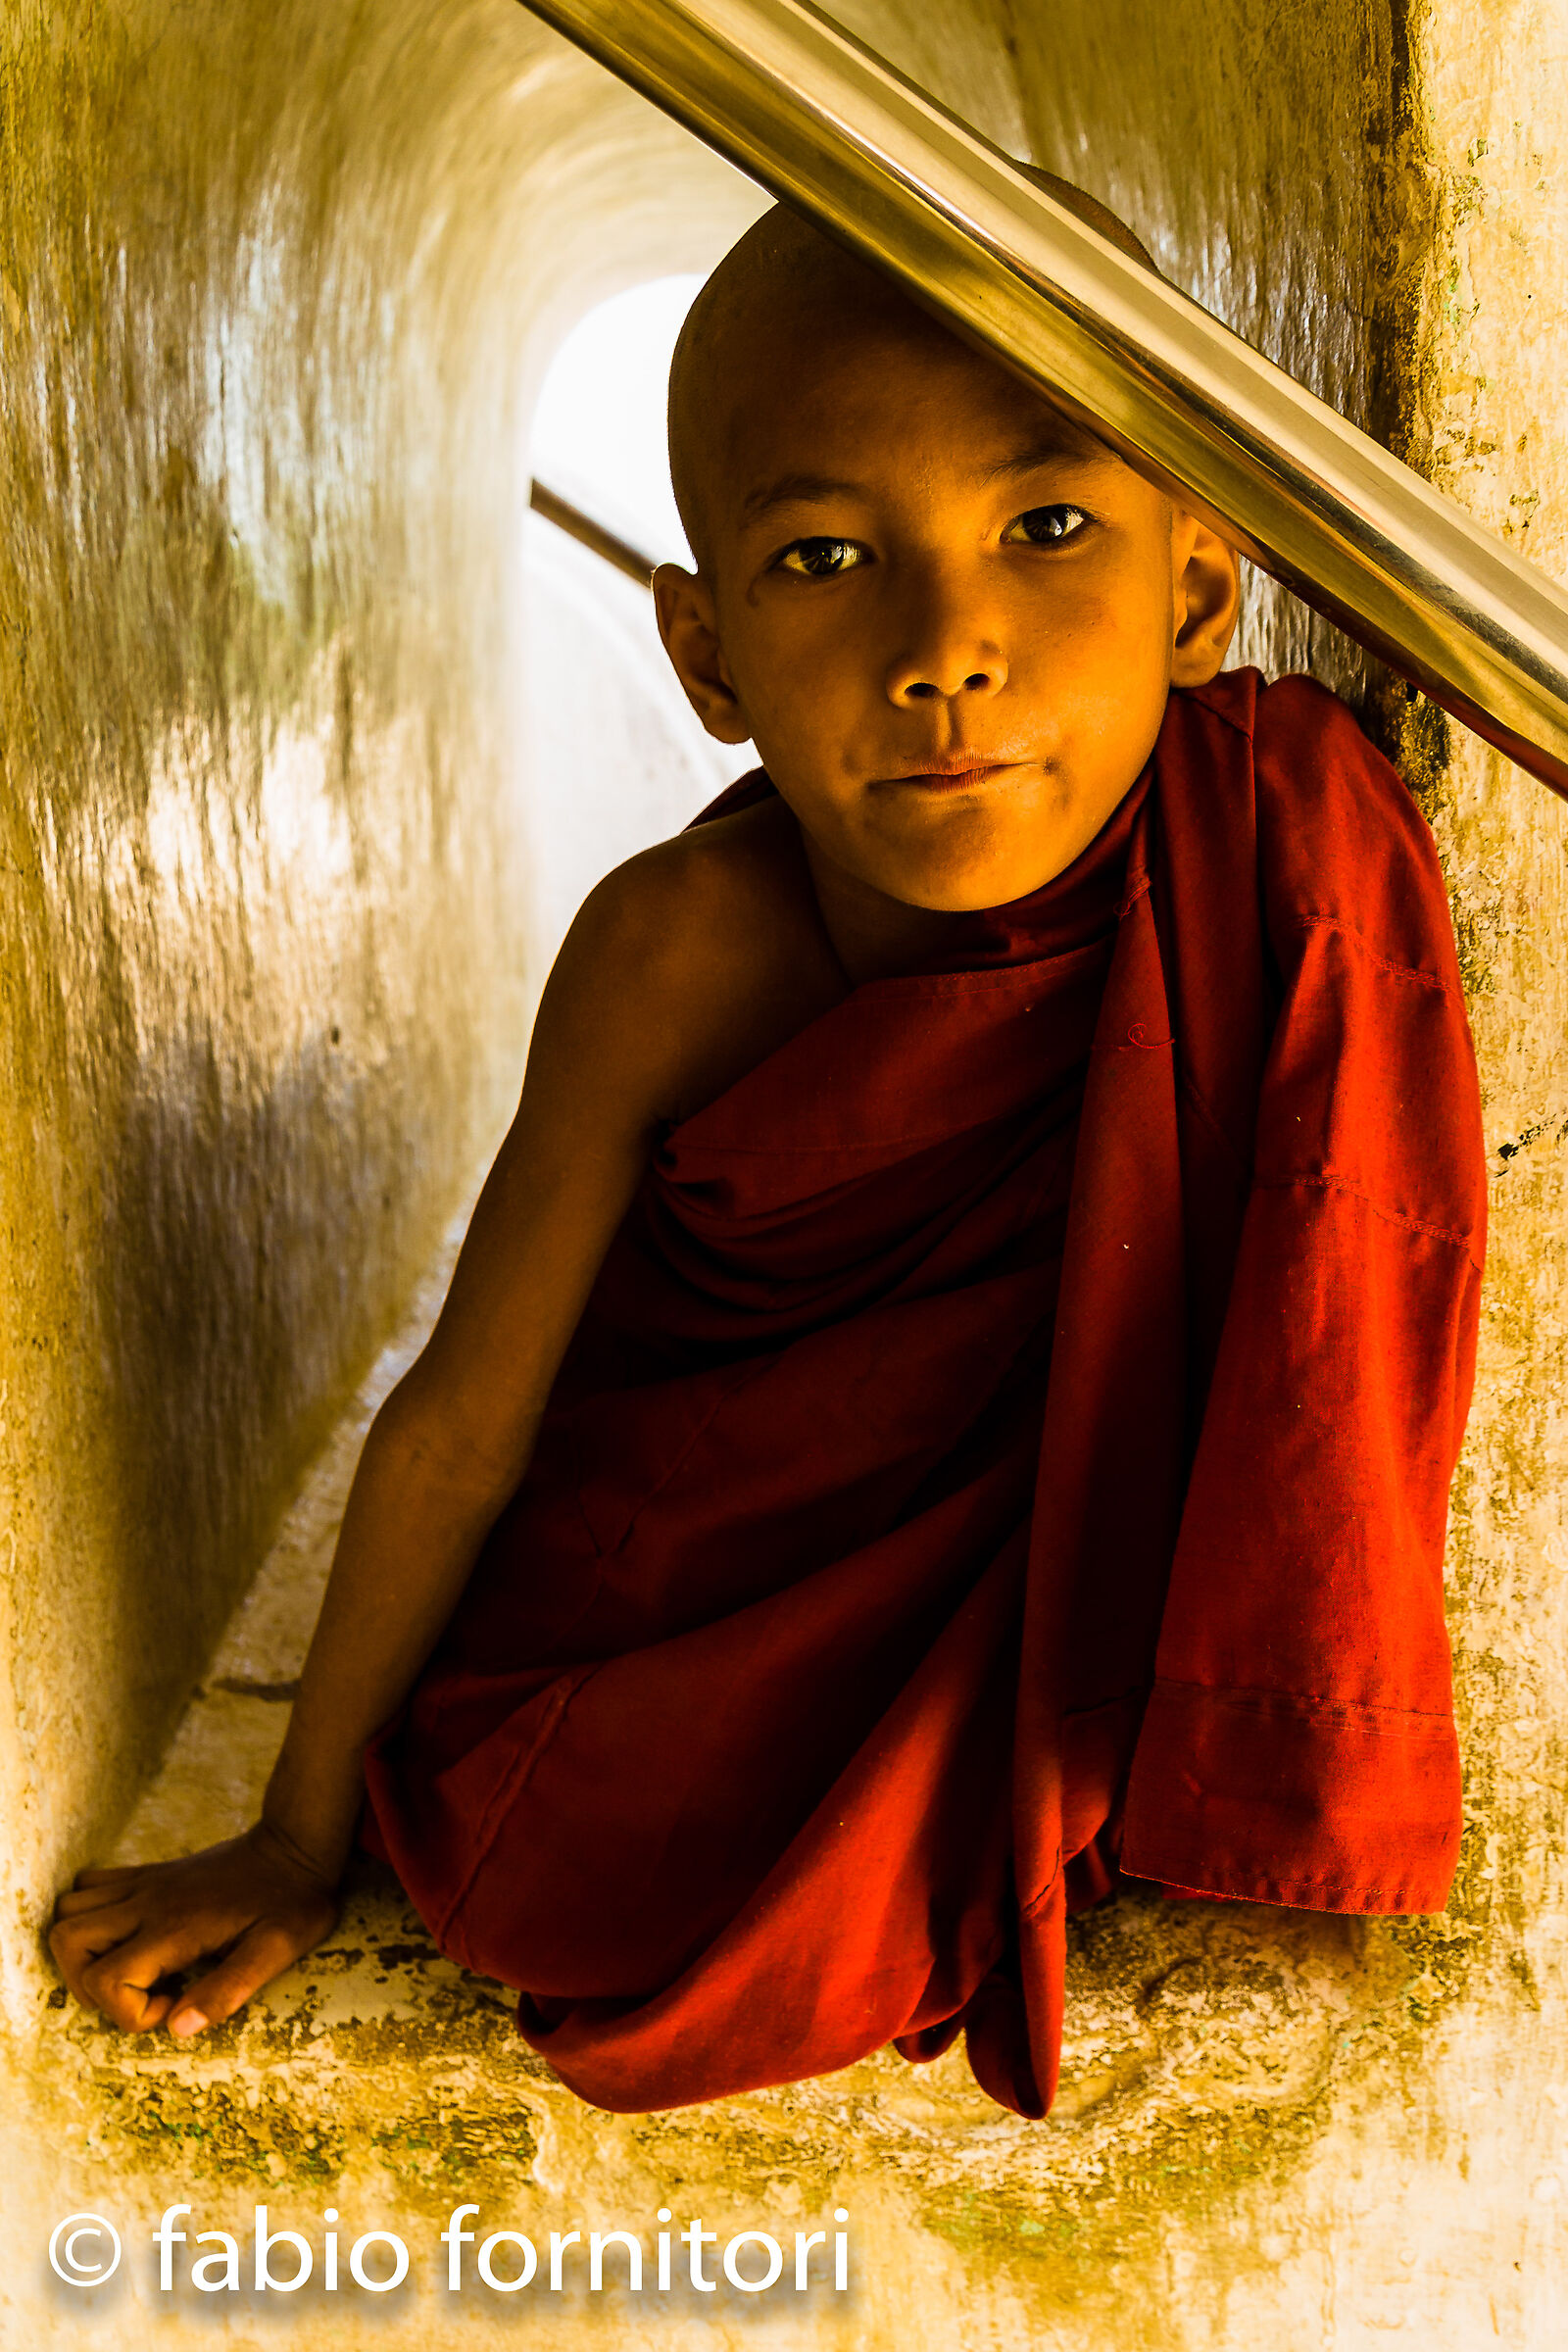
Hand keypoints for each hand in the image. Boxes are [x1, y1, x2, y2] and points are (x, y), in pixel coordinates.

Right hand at [49, 1820, 340, 2036]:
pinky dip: (89, 1917)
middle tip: (138, 1994)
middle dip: (87, 1985)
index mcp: (175, 1926)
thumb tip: (178, 2029)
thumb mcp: (277, 1950)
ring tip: (129, 1969)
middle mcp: (147, 1901)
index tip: (173, 2006)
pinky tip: (130, 1938)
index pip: (106, 1978)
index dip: (129, 2012)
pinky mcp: (148, 1874)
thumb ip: (227, 1990)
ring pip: (69, 1912)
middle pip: (67, 1941)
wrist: (296, 1844)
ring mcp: (144, 1883)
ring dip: (82, 1952)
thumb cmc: (293, 1900)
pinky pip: (89, 1887)